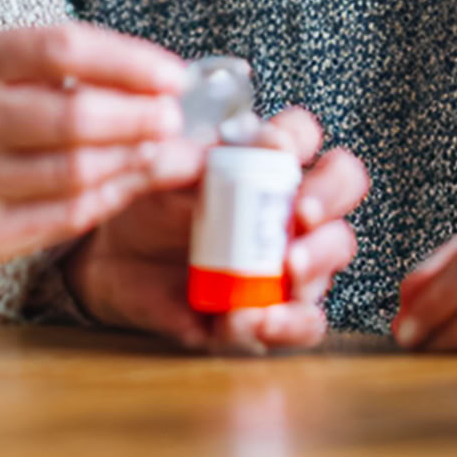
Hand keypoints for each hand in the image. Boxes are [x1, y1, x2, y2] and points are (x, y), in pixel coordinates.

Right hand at [0, 25, 186, 308]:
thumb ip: (39, 66)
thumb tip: (141, 75)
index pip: (64, 48)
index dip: (131, 61)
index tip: (173, 74)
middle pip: (78, 116)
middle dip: (144, 118)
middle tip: (178, 118)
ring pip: (76, 172)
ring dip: (136, 162)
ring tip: (167, 153)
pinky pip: (60, 218)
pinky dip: (106, 199)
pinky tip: (128, 184)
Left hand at [63, 107, 369, 354]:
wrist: (112, 264)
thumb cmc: (144, 206)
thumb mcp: (158, 177)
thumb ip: (182, 160)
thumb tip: (211, 150)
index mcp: (262, 160)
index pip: (302, 134)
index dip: (298, 136)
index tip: (276, 148)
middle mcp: (288, 206)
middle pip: (343, 186)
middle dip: (330, 197)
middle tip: (301, 214)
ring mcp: (288, 259)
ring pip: (334, 253)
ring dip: (318, 260)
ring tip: (288, 270)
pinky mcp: (273, 312)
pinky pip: (304, 322)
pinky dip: (287, 323)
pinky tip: (255, 318)